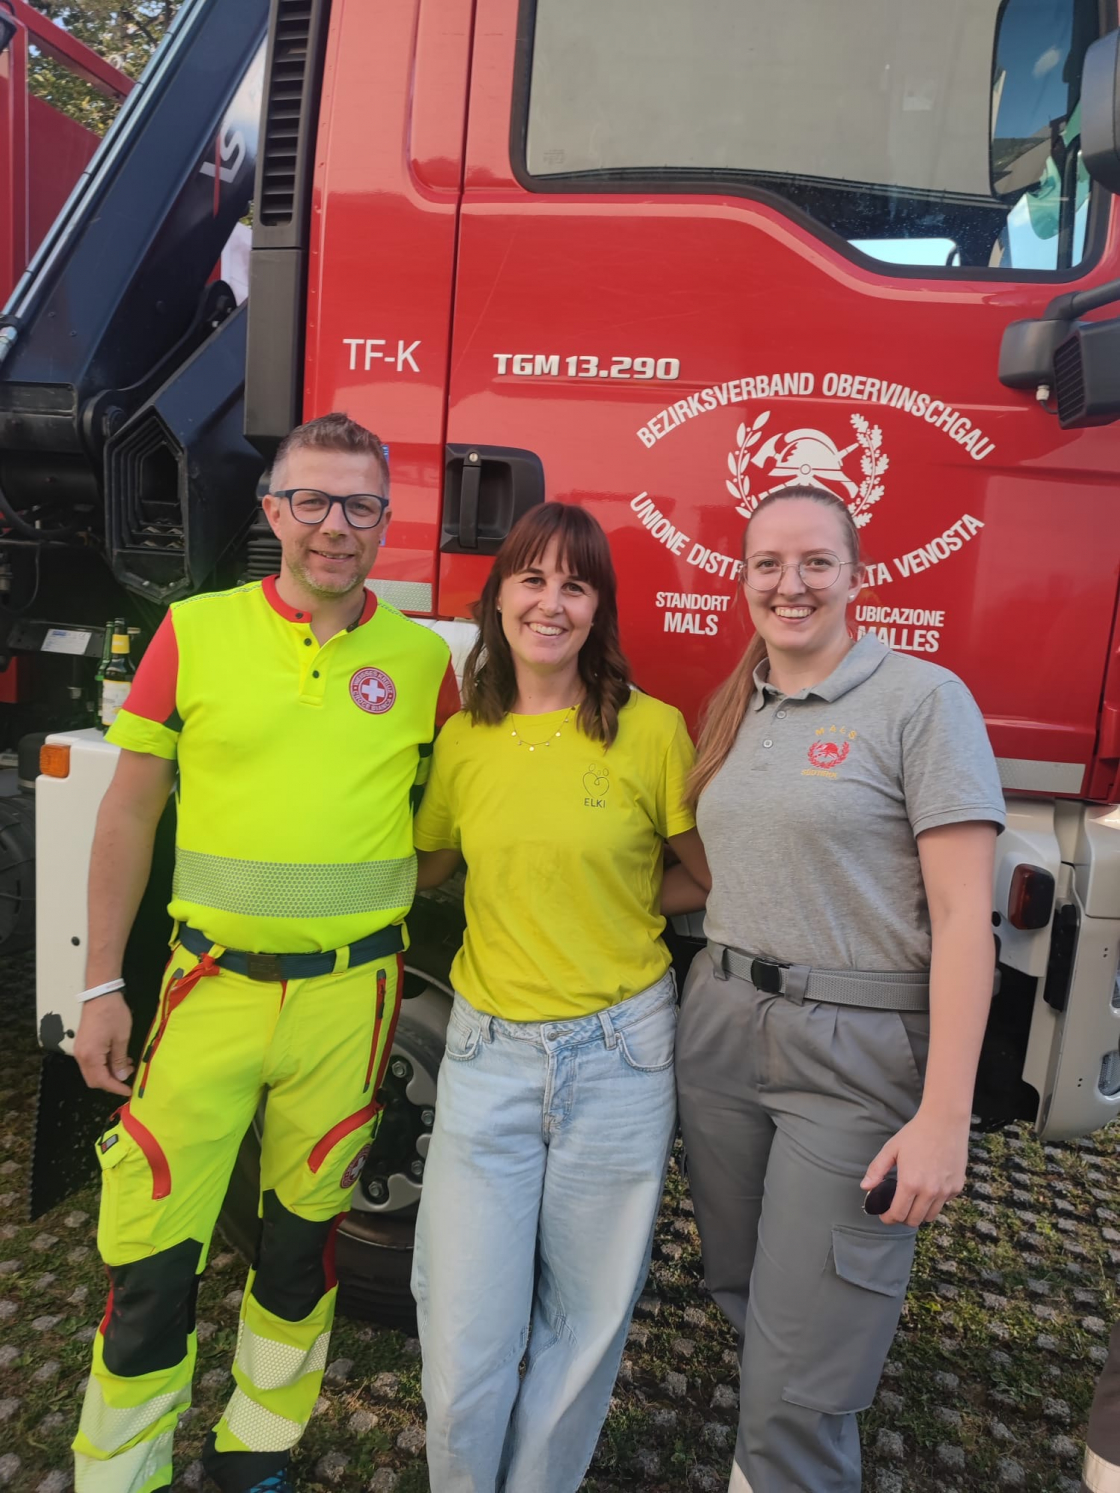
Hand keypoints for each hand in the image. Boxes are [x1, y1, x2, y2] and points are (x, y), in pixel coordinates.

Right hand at [73, 992, 133, 1096]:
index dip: (116, 1088)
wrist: (100, 995)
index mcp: (91, 1056)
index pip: (102, 1081)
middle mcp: (81, 1056)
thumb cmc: (113, 1014)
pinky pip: (92, 1062)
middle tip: (128, 1075)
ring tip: (127, 1064)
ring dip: (109, 1073)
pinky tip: (118, 1058)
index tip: (128, 1091)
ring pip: (93, 1072)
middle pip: (94, 1080)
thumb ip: (119, 1060)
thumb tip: (121, 1077)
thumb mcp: (122, 1038)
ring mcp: (80, 1050)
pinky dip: (104, 1065)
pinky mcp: (83, 1045)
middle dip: (111, 1082)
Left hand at [860, 1106, 969, 1225]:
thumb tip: (865, 1188)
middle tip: (896, 1208)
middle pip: (914, 1220)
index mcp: (910, 1183)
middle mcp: (929, 1191)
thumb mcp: (891, 1149)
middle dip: (902, 1218)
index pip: (898, 1214)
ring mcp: (945, 1191)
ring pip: (930, 1216)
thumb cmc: (916, 1134)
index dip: (888, 1218)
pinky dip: (934, 1202)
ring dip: (919, 1213)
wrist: (945, 1122)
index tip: (884, 1215)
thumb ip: (876, 1170)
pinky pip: (943, 1204)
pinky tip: (928, 1188)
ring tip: (912, 1201)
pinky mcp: (957, 1187)